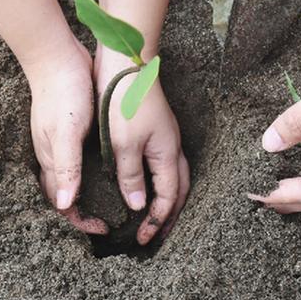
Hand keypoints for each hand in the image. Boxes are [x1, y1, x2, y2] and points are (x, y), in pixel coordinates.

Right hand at [28, 42, 105, 234]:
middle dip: (86, 211)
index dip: (80, 220)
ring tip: (115, 200)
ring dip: (91, 193)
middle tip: (113, 220)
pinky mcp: (73, 128)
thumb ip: (66, 167)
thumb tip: (65, 204)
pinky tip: (111, 168)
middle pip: (67, 194)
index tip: (105, 229)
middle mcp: (55, 154)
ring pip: (74, 177)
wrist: (56, 56)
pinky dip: (94, 171)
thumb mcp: (66, 132)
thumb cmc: (61, 93)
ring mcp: (62, 141)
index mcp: (51, 159)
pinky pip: (81, 159)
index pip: (61, 202)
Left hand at [98, 49, 189, 244]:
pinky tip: (141, 182)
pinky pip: (160, 162)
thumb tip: (139, 207)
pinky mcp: (152, 127)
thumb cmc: (123, 100)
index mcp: (166, 153)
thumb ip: (130, 176)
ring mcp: (163, 135)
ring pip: (172, 175)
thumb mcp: (122, 143)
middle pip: (178, 189)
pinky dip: (156, 180)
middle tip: (154, 236)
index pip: (169, 197)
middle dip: (169, 216)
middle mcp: (170, 146)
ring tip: (151, 217)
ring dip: (165, 199)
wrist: (125, 59)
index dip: (157, 221)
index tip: (143, 239)